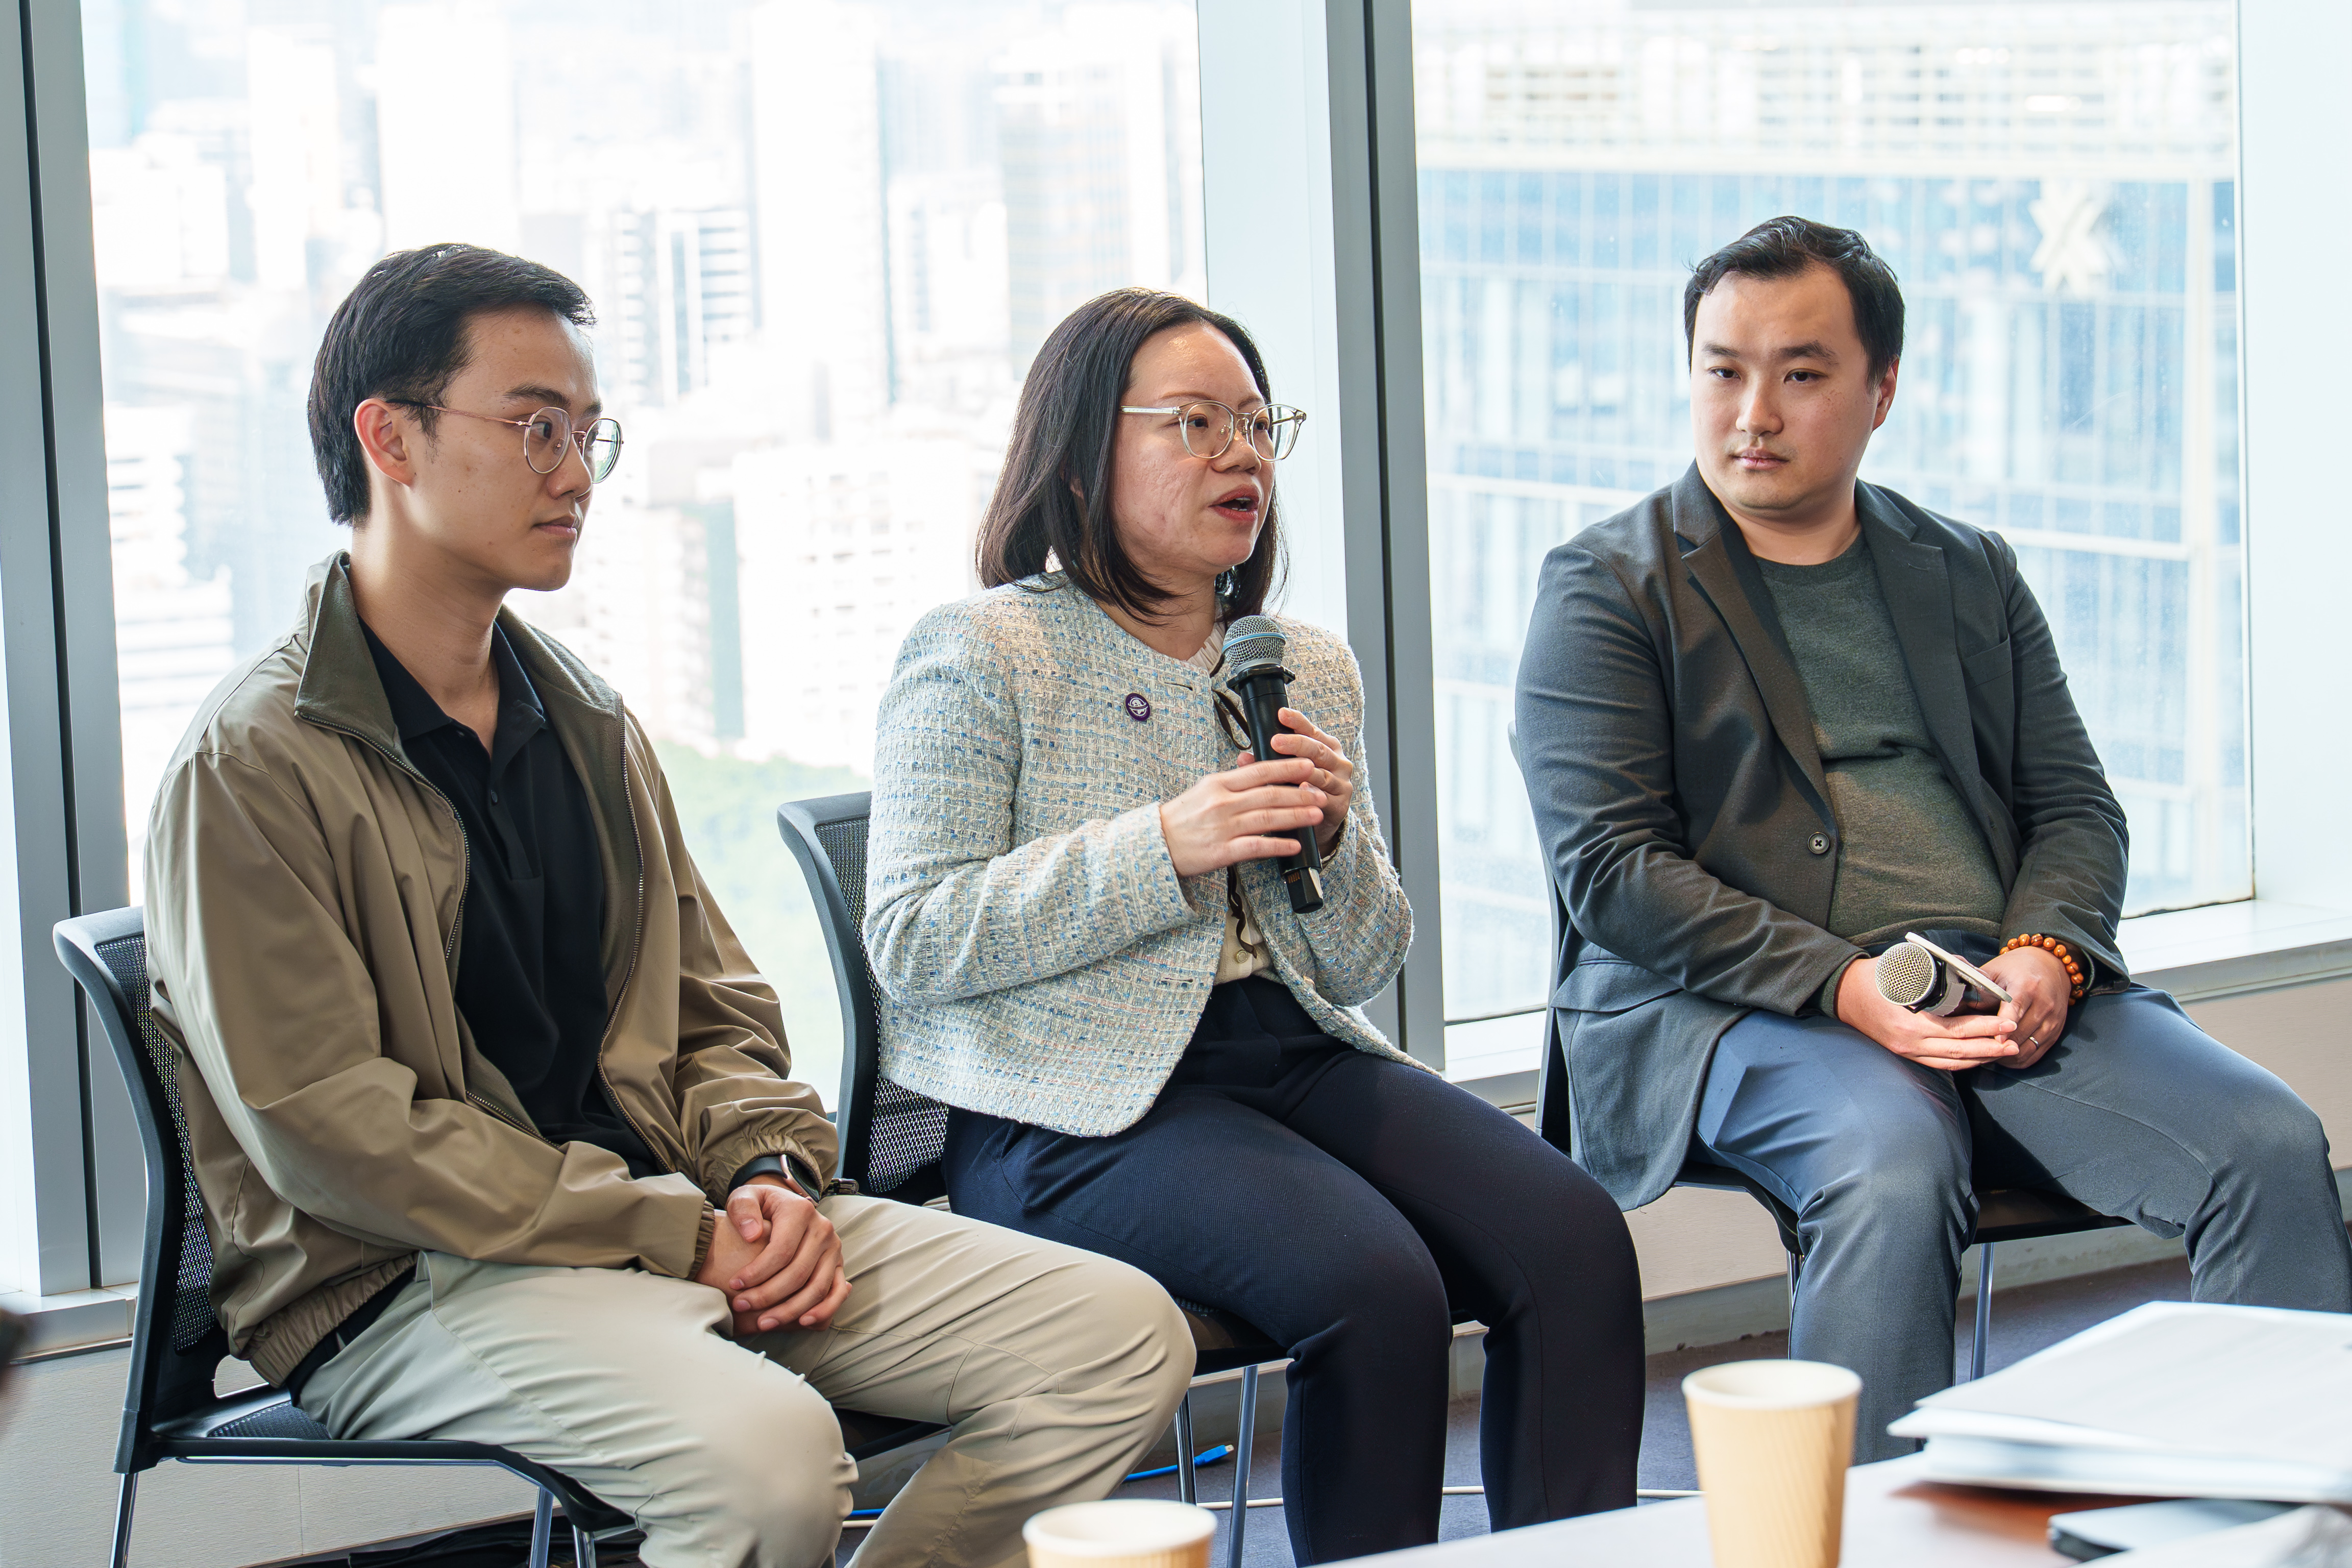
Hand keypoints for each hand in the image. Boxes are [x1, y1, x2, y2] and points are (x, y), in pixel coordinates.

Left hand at [694, 1177, 850, 1335]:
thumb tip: (752, 1235)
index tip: (734, 1284)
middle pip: (798, 1273)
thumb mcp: (746, 1196)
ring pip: (817, 1288)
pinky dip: (823, 1311)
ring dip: (790, 1310)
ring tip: (764, 1323)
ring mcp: (833, 1249)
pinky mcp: (837, 1264)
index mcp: (801, 1211)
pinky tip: (803, 1323)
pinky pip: (835, 1293)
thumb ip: (743, 1209)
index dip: (757, 1272)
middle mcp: (823, 1229)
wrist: (783, 1206)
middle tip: (741, 1306)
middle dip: (768, 1296)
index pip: (781, 1250)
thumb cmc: (760, 1206)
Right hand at [1158, 756, 1328, 878]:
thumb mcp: (1204, 790)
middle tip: (1321, 791)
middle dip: (1299, 792)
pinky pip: (1255, 846)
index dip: (1286, 768)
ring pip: (1266, 818)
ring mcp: (1223, 827)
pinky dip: (1277, 845)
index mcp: (1219, 784)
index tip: (1307, 764)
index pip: (1258, 771)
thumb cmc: (1182, 817)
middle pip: (1269, 794)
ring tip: (1316, 814)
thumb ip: (1232, 782)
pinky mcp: (1222, 851)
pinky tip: (1294, 844)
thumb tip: (1260, 772)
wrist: (1155, 843)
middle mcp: (1222, 803)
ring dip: (1295, 816)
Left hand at [1249, 709, 1353, 854]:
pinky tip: (1302, 789)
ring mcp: (1341, 784)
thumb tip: (1243, 758)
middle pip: (1318, 750)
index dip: (1297, 722)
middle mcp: (1338, 762)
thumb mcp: (1289, 772)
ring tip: (1286, 766)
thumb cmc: (1303, 789)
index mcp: (1327, 747)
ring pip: (1321, 774)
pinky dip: (1312, 793)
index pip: (1311, 730)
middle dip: (1296, 744)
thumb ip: (1269, 762)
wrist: (1320, 821)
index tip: (1281, 713)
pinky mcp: (1340, 805)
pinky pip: (1325, 798)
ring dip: (1303, 770)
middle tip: (1276, 741)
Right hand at [1836, 955, 2021, 1072]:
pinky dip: (1962, 1063)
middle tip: (2015, 1043)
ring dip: (1980, 1058)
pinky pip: (1939, 1064)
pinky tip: (1978, 1057)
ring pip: (1951, 1062)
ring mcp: (1906, 1050)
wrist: (1842, 993)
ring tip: (2004, 1053)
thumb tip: (1970, 970)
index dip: (1985, 1029)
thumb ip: (1936, 970)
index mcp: (1910, 1021)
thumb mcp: (1903, 967)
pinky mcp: (1905, 1053)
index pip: (1957, 1030)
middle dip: (1990, 1047)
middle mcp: (1909, 1042)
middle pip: (1959, 1051)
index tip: (2007, 1023)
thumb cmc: (1874, 976)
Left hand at [1974, 945, 2072, 1069]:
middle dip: (1997, 1044)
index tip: (1990, 1038)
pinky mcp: (2056, 1031)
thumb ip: (1978, 988)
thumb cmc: (2016, 969)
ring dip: (2006, 1055)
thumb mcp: (1995, 971)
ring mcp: (2053, 1020)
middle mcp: (2044, 1004)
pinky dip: (2018, 1059)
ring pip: (2027, 1048)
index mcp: (2026, 986)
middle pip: (2019, 1034)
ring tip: (1986, 1053)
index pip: (2014, 1010)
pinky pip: (2036, 1054)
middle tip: (1975, 1049)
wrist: (2050, 966)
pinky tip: (2002, 1055)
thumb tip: (1952, 1004)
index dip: (2001, 1027)